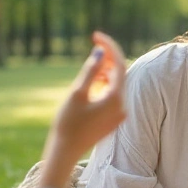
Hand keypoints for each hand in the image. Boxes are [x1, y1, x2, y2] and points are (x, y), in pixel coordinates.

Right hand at [43, 32, 126, 166]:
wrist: (65, 152)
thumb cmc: (68, 123)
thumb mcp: (77, 93)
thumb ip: (90, 72)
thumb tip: (100, 53)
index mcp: (116, 99)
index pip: (119, 65)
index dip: (109, 47)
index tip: (96, 36)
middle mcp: (122, 107)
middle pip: (120, 74)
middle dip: (108, 58)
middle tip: (93, 45)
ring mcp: (119, 114)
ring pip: (116, 85)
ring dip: (105, 71)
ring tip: (90, 65)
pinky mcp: (113, 119)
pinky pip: (113, 95)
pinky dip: (104, 84)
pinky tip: (92, 82)